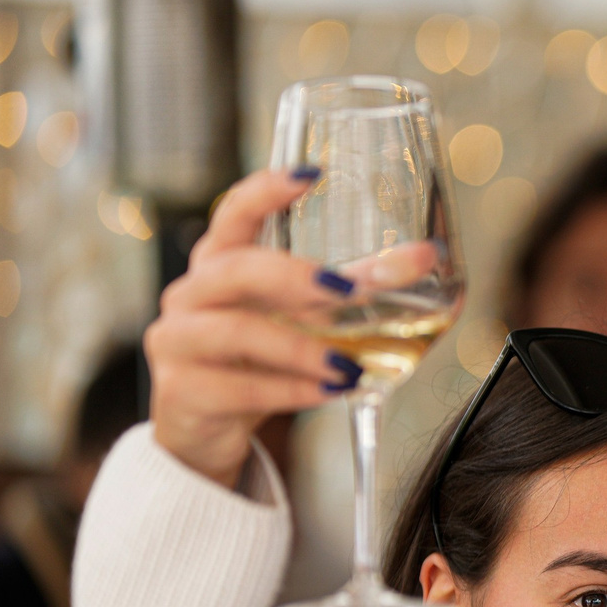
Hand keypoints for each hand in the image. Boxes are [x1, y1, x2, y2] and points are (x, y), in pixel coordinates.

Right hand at [146, 169, 359, 487]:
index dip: (264, 192)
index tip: (309, 176)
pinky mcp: (181, 392)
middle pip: (235, 269)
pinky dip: (292, 390)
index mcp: (220, 264)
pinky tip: (331, 392)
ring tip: (348, 364)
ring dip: (300, 346)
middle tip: (349, 288)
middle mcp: (192, 294)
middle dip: (294, 276)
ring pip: (235, 332)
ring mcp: (178, 342)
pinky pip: (238, 387)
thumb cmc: (258, 360)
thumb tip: (428, 260)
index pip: (232, 214)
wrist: (207, 430)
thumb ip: (353, 289)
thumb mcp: (299, 318)